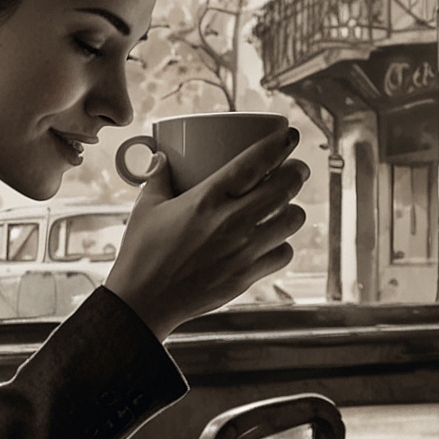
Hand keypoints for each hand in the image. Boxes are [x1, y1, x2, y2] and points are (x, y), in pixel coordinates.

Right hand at [105, 125, 308, 340]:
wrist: (143, 303)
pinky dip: (283, 244)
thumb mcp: (146, 208)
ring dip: (293, 208)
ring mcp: (243, 251)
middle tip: (296, 168)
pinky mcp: (247, 276)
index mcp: (207, 199)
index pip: (256, 162)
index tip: (290, 136)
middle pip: (285, 188)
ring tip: (287, 205)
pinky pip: (283, 254)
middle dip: (297, 172)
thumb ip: (158, 178)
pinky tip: (273, 240)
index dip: (279, 144)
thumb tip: (161, 157)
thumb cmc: (141, 253)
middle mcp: (231, 222)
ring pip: (292, 221)